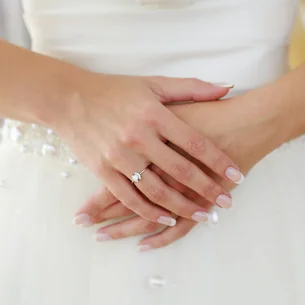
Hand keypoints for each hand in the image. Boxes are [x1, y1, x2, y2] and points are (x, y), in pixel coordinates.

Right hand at [56, 73, 239, 228]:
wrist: (69, 98)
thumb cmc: (115, 90)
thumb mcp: (153, 84)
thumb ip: (191, 88)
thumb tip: (227, 88)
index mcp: (154, 115)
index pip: (194, 142)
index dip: (217, 161)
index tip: (236, 174)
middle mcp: (138, 137)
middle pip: (180, 170)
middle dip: (207, 189)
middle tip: (226, 202)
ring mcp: (119, 156)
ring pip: (156, 190)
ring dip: (181, 207)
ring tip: (203, 216)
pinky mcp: (102, 171)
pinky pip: (129, 198)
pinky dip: (149, 212)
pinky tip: (166, 219)